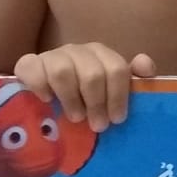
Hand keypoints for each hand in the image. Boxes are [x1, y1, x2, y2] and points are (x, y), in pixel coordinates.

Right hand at [14, 43, 155, 132]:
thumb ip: (132, 79)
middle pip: (92, 73)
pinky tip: (46, 100)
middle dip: (97, 103)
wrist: (47, 99)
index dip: (118, 96)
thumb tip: (146, 66)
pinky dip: (39, 85)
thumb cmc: (85, 99)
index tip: (117, 119)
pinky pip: (31, 67)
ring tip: (75, 117)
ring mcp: (53, 56)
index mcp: (101, 55)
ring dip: (71, 99)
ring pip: (63, 71)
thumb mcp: (111, 91)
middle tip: (98, 126)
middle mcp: (78, 51)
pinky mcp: (30, 64)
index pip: (117, 68)